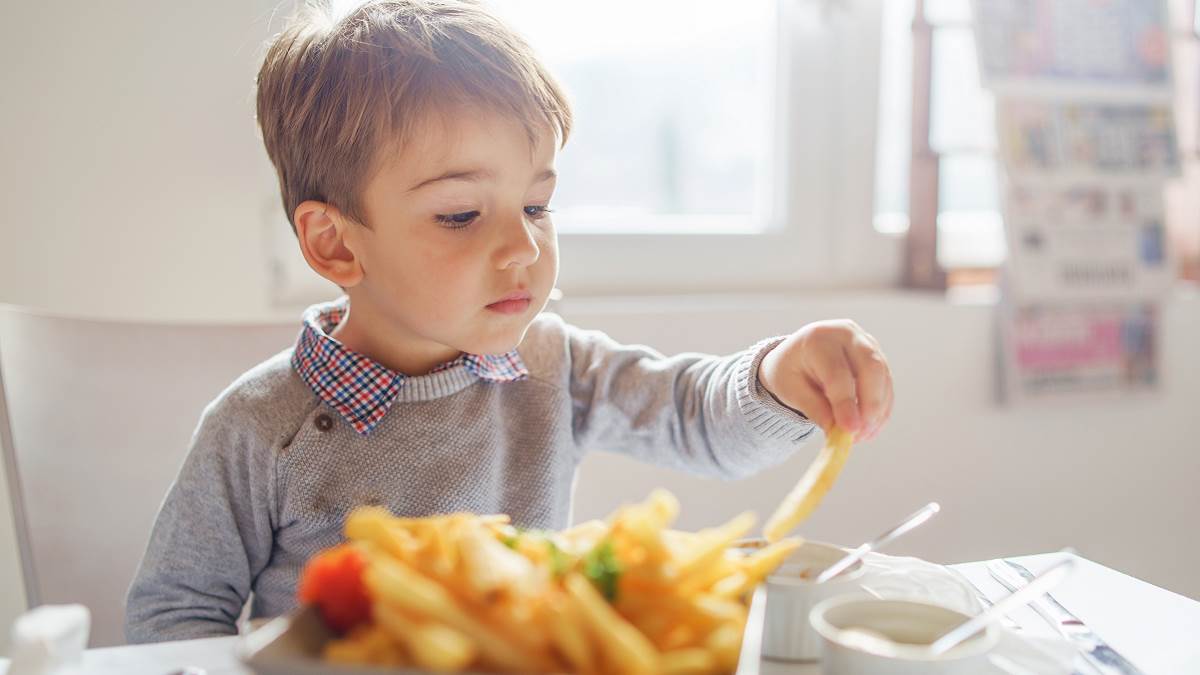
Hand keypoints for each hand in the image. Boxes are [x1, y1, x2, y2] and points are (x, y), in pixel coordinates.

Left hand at [757, 319, 892, 440]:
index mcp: (819, 338)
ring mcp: (866, 343)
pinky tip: (870, 429)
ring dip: (877, 411)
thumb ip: (813, 408)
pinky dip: (881, 409)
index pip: (837, 372)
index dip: (845, 403)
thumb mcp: (791, 390)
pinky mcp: (878, 357)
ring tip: (861, 436)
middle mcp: (847, 334)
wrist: (798, 355)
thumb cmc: (791, 371)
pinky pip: (886, 385)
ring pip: (883, 377)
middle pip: (871, 367)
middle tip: (861, 433)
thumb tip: (837, 431)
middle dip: (870, 405)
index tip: (849, 429)